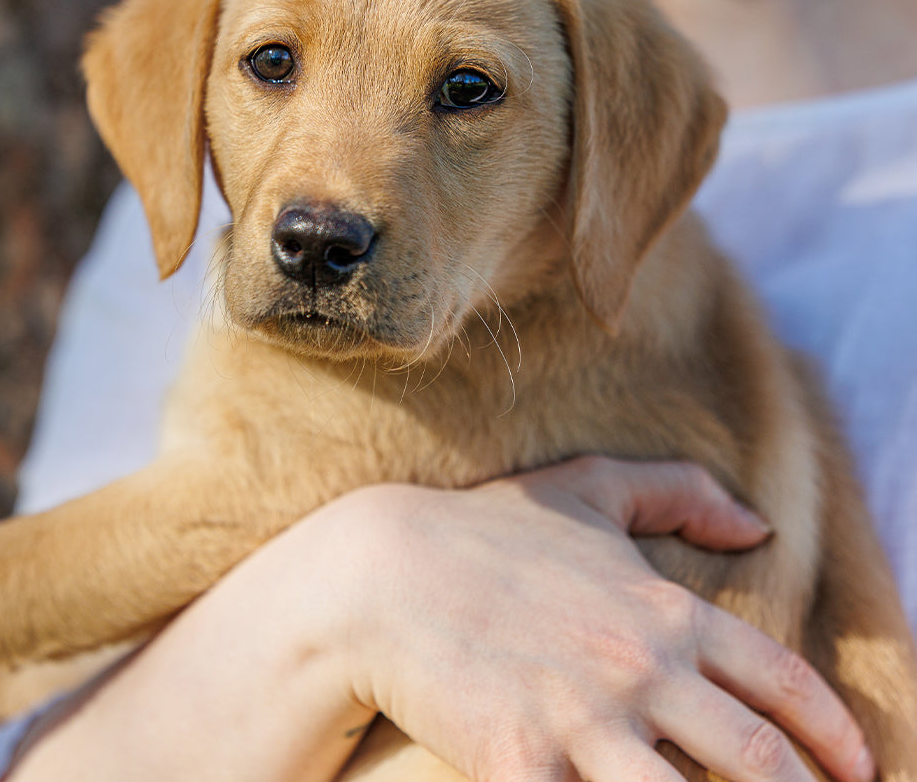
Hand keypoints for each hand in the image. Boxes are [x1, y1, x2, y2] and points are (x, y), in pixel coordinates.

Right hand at [7, 457, 872, 781]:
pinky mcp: (526, 767)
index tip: (858, 769)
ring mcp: (583, 721)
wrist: (384, 573)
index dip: (833, 736)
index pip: (780, 682)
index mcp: (661, 608)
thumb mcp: (585, 487)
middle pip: (759, 761)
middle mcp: (637, 667)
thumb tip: (756, 521)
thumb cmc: (488, 529)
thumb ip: (677, 489)